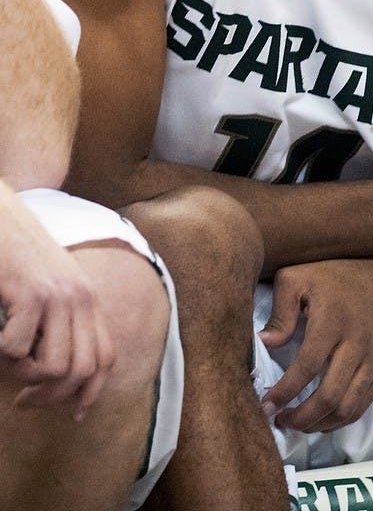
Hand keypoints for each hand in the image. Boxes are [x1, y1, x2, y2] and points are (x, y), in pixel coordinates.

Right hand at [0, 188, 114, 418]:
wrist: (1, 216)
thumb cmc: (19, 256)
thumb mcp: (51, 287)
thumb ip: (61, 320)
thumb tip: (58, 372)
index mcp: (88, 299)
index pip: (105, 358)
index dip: (90, 393)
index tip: (71, 413)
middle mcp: (80, 298)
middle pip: (81, 371)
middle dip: (51, 396)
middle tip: (24, 400)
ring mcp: (58, 296)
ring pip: (53, 367)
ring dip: (23, 374)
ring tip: (6, 359)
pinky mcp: (31, 295)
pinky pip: (18, 350)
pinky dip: (1, 353)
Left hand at [258, 254, 372, 431]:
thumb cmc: (335, 277)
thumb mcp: (298, 278)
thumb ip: (280, 311)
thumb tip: (264, 343)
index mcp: (332, 321)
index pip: (306, 367)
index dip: (284, 392)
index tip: (265, 406)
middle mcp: (356, 344)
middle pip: (329, 396)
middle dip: (301, 418)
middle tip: (280, 421)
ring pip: (348, 408)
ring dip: (320, 424)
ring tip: (298, 424)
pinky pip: (363, 405)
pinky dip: (340, 419)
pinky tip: (321, 418)